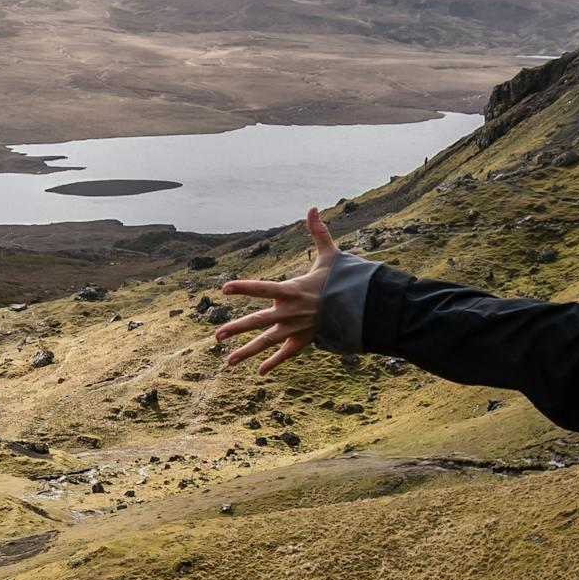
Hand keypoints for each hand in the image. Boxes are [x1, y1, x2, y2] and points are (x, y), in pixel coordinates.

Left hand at [218, 208, 337, 372]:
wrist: (361, 308)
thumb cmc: (343, 280)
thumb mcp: (330, 255)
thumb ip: (317, 232)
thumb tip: (312, 207)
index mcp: (292, 290)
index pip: (262, 289)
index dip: (243, 287)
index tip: (224, 288)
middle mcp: (290, 312)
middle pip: (258, 322)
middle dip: (236, 328)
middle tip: (217, 336)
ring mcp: (296, 329)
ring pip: (267, 342)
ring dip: (247, 352)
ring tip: (228, 361)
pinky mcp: (304, 341)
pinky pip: (286, 354)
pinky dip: (274, 363)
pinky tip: (259, 372)